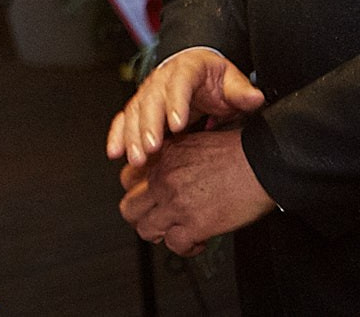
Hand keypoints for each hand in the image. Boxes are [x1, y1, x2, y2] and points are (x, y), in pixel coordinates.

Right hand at [107, 47, 264, 167]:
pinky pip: (124, 120)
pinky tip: (115, 152)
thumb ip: (241, 91)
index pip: (179, 83)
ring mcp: (148, 93)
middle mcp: (161, 79)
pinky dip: (118, 136)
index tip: (177, 124)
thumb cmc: (214, 78)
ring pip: (135, 113)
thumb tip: (254, 97)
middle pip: (150, 100)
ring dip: (132, 136)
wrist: (198, 71)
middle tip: (151, 147)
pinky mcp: (140, 107)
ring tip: (136, 158)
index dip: (176, 103)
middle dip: (148, 126)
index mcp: (185, 69)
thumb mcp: (232, 80)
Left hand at [119, 127, 275, 254]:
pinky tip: (198, 241)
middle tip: (158, 221)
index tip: (148, 198)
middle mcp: (163, 179)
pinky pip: (175, 245)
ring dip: (161, 235)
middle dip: (141, 218)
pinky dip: (186, 248)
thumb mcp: (193, 141)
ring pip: (145, 229)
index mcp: (162, 157)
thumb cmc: (237, 152)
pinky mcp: (195, 224)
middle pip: (128, 208)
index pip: (126, 179)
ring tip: (176, 233)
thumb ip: (173, 156)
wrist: (263, 162)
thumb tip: (167, 169)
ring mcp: (176, 202)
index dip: (137, 192)